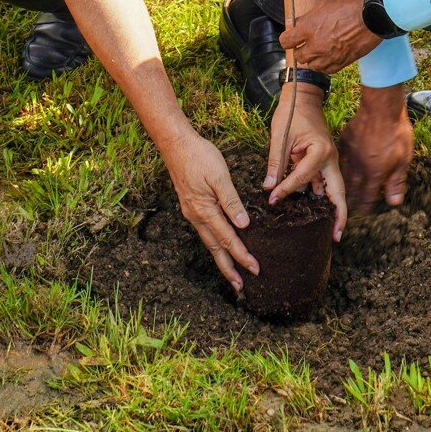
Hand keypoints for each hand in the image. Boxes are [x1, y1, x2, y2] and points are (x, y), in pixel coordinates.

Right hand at [162, 132, 257, 292]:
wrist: (175, 144)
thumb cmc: (199, 156)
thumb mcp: (219, 176)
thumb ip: (231, 201)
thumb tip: (243, 225)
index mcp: (204, 210)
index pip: (227, 238)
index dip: (241, 255)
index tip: (255, 269)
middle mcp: (196, 216)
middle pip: (215, 249)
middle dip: (228, 268)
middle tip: (240, 287)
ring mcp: (192, 212)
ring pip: (209, 242)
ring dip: (221, 259)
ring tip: (232, 273)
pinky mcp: (191, 206)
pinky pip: (205, 231)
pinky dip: (215, 244)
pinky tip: (220, 246)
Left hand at [264, 84, 347, 240]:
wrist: (303, 97)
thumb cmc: (291, 113)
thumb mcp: (280, 136)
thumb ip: (276, 162)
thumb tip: (269, 187)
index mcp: (320, 151)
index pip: (302, 178)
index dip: (287, 190)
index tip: (272, 200)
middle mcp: (330, 158)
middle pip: (338, 192)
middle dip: (339, 214)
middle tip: (336, 236)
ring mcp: (330, 160)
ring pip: (333, 189)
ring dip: (332, 209)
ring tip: (330, 231)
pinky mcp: (324, 161)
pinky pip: (324, 183)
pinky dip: (321, 197)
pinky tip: (315, 212)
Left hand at [280, 0, 381, 74]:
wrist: (373, 15)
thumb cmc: (349, 5)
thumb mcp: (323, 5)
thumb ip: (308, 17)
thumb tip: (298, 24)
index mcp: (308, 28)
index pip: (286, 41)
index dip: (288, 39)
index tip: (292, 37)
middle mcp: (316, 45)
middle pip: (299, 56)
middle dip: (301, 49)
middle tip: (307, 43)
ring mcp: (329, 56)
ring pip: (312, 66)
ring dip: (314, 59)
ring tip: (320, 50)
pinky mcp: (342, 62)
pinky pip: (328, 70)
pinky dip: (326, 65)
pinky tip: (330, 56)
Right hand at [339, 87, 413, 216]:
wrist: (381, 108)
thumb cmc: (396, 133)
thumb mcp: (404, 159)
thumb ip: (397, 182)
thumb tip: (394, 202)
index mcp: (374, 174)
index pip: (367, 196)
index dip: (366, 207)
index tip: (364, 213)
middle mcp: (359, 167)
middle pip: (353, 188)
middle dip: (352, 200)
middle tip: (350, 208)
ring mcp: (350, 154)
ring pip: (344, 174)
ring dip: (345, 185)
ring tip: (343, 193)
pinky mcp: (345, 141)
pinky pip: (341, 157)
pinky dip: (340, 165)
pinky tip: (340, 167)